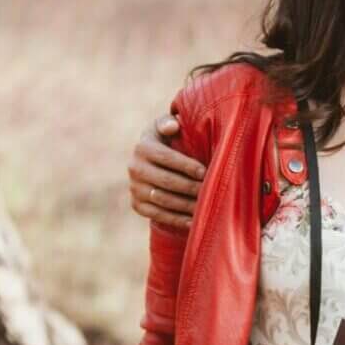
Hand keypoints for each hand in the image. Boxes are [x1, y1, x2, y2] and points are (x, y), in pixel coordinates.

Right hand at [128, 112, 204, 229]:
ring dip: (186, 205)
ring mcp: (134, 188)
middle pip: (166, 181)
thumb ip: (168, 123)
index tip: (204, 172)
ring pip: (163, 200)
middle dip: (190, 187)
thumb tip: (173, 126)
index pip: (167, 158)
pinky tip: (193, 221)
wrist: (151, 163)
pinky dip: (177, 220)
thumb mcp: (164, 127)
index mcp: (143, 147)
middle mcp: (135, 168)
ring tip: (205, 207)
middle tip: (209, 192)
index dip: (186, 166)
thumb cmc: (167, 141)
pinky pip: (158, 215)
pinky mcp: (136, 205)